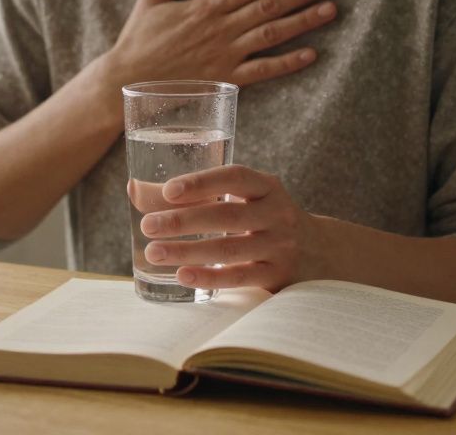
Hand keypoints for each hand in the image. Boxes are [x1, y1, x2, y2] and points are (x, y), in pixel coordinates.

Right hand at [102, 0, 339, 89]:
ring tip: (331, 10)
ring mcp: (225, 55)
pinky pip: (263, 71)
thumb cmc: (138, 40)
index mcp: (206, 6)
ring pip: (273, 34)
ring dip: (304, 21)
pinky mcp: (225, 79)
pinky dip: (288, 63)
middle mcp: (221, 28)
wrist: (126, 81)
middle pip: (271, 5)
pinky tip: (311, 55)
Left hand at [139, 165, 323, 292]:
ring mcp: (280, 246)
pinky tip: (182, 276)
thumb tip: (134, 190)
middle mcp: (277, 214)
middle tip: (148, 225)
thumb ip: (193, 195)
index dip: (202, 182)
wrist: (322, 253)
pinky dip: (209, 277)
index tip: (169, 191)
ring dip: (188, 251)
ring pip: (229, 249)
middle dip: (184, 221)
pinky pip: (240, 277)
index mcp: (266, 187)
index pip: (235, 177)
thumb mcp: (241, 199)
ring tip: (153, 252)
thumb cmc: (263, 219)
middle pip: (227, 216)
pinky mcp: (278, 276)